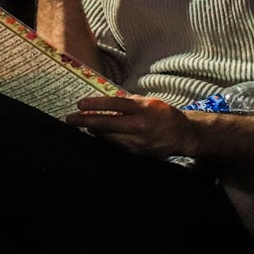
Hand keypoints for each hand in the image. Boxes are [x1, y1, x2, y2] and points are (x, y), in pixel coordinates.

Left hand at [66, 95, 189, 156]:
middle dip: (85, 121)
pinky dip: (105, 137)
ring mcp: (136, 142)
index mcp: (142, 110)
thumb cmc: (164, 115)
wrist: (182, 135)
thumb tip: (109, 103)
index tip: (80, 104)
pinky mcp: (135, 152)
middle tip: (70, 119)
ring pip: (107, 136)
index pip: (115, 105)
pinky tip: (98, 133)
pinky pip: (115, 144)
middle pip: (106, 124)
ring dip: (93, 129)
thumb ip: (129, 102)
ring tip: (82, 124)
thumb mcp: (148, 102)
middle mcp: (138, 126)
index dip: (96, 104)